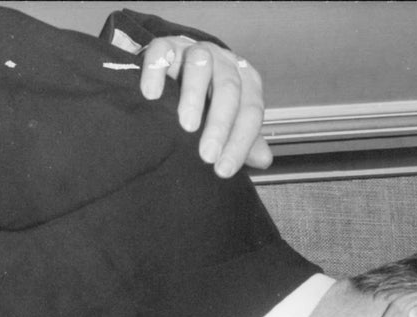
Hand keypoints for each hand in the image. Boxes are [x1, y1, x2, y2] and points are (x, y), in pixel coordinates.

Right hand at [140, 37, 271, 176]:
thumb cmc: (207, 105)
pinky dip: (156, 71)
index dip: (240, 141)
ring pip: (200, 63)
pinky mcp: (166, 45)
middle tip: (207, 156)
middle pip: (229, 88)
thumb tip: (264, 159)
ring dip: (194, 95)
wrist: (175, 74)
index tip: (222, 170)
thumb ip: (244, 141)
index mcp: (245, 82)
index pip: (251, 110)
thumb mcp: (228, 124)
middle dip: (220, 124)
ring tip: (186, 126)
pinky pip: (163, 51)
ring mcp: (195, 50)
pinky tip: (151, 96)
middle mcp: (224, 62)